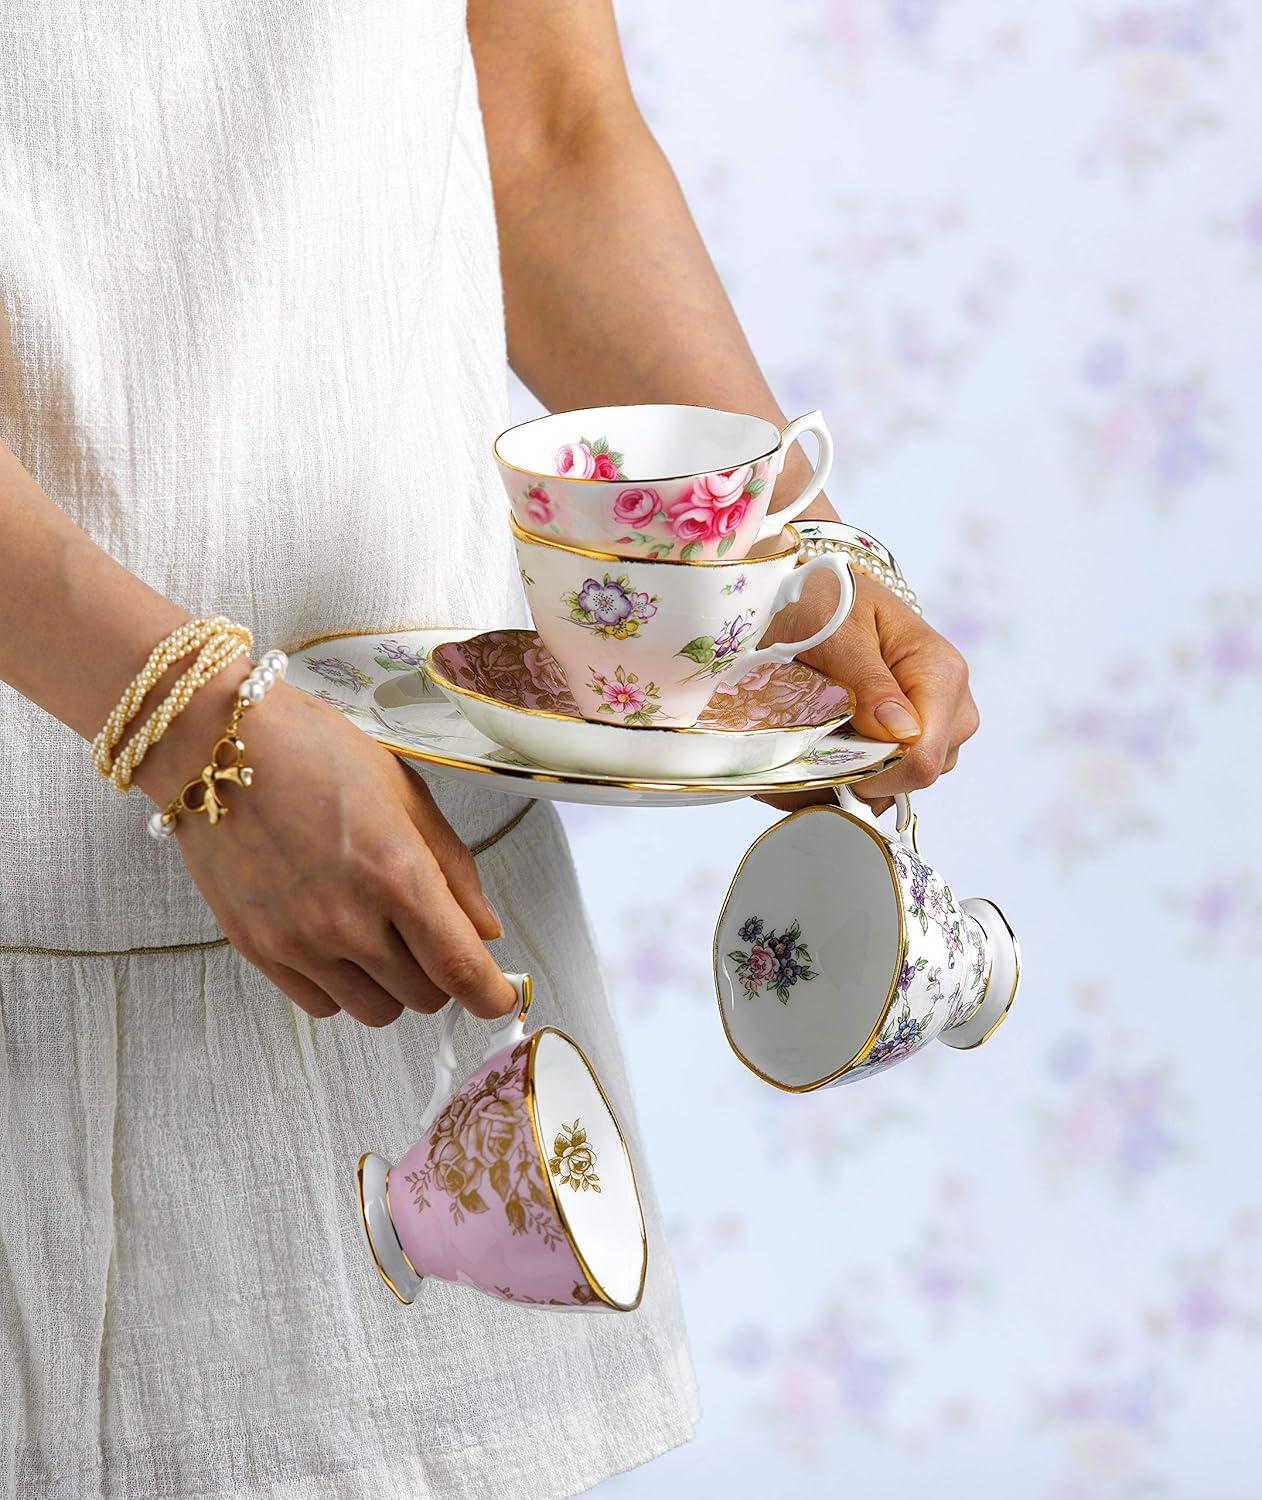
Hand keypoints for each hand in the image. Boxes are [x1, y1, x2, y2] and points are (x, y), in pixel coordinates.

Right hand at [135, 664, 516, 1026]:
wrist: (214, 743)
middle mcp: (348, 920)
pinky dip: (341, 985)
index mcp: (396, 874)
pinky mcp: (257, 949)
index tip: (499, 996)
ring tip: (378, 932)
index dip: (489, 994)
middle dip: (439, 973)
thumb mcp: (405, 794)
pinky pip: (321, 1005)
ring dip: (391, 984)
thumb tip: (487, 930)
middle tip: (429, 933)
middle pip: (423, 997)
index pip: (459, 968)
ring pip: (375, 1011)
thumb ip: (454, 868)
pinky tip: (336, 940)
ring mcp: (298, 941)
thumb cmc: (315, 752)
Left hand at [758, 569, 978, 811]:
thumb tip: (902, 731)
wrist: (821, 593)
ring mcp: (937, 725)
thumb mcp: (837, 632)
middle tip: (815, 741)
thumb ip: (868, 681)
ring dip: (853, 772)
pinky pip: (892, 778)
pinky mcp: (916, 737)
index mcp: (940, 672)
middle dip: (863, 772)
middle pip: (917, 776)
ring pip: (903, 782)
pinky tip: (825, 743)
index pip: (923, 756)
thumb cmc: (830, 601)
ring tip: (817, 734)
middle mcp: (951, 705)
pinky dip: (852, 772)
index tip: (827, 758)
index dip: (874, 772)